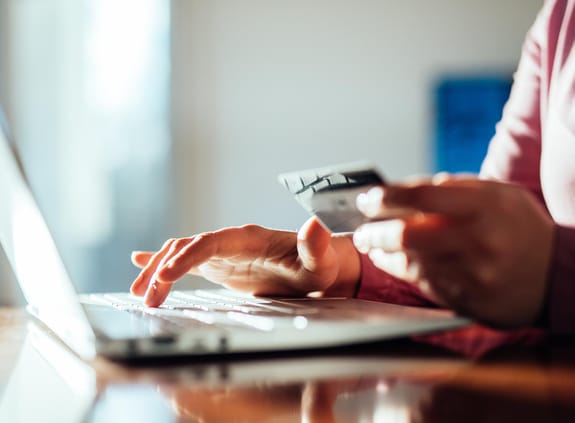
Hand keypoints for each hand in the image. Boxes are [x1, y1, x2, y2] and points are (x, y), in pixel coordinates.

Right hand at [130, 216, 360, 305]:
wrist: (315, 266)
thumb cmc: (318, 265)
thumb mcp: (320, 261)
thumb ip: (315, 246)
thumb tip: (314, 225)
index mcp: (249, 238)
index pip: (210, 242)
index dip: (186, 257)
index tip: (165, 276)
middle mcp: (231, 241)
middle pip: (188, 247)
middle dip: (163, 269)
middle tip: (146, 297)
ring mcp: (223, 251)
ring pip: (181, 253)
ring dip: (158, 270)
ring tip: (139, 293)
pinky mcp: (221, 263)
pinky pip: (187, 259)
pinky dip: (163, 261)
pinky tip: (140, 262)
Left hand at [352, 176, 554, 327]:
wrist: (554, 278)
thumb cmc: (517, 228)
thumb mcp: (497, 195)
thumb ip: (453, 189)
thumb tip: (405, 190)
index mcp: (486, 206)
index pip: (423, 196)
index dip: (387, 196)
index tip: (367, 197)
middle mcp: (477, 241)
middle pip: (408, 235)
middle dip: (374, 232)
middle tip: (360, 229)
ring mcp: (471, 274)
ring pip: (409, 262)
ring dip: (381, 252)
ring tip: (370, 243)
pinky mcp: (465, 298)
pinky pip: (420, 282)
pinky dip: (398, 269)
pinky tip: (388, 260)